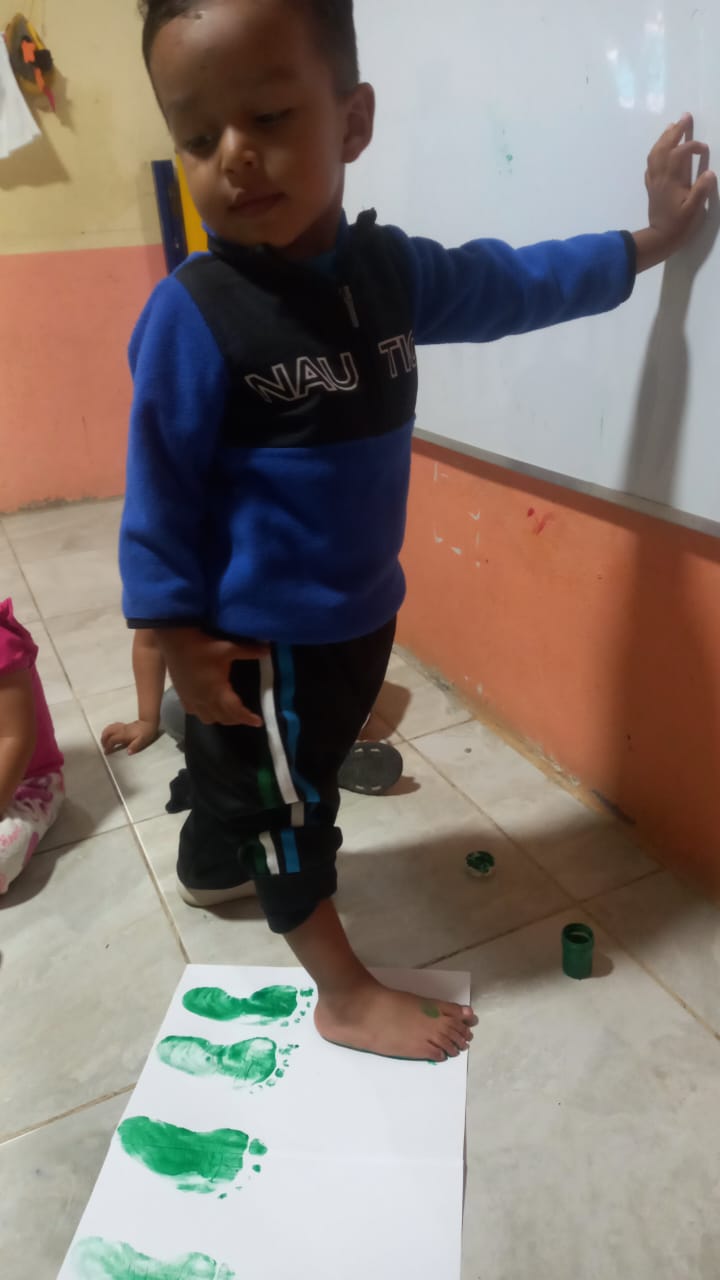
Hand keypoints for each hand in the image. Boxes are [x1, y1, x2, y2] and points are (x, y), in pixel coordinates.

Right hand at [101, 719, 159, 755]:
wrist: (149, 723)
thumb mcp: (142, 741)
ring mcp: (122, 727)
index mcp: (124, 735)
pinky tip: (110, 733)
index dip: (108, 746)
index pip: (112, 740)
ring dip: (104, 734)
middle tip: (103, 747)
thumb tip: (128, 752)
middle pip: (107, 733)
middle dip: (103, 740)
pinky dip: (108, 730)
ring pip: (109, 728)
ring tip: (104, 741)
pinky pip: (112, 726)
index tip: (106, 752)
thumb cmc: (146, 732)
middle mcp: (121, 730)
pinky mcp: (123, 725)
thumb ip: (135, 746)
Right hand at [158, 630, 267, 726]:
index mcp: (218, 691)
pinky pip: (194, 712)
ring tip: (228, 713)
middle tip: (246, 716)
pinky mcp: (181, 695)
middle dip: (236, 719)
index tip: (258, 722)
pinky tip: (207, 706)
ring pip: (208, 718)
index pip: (236, 711)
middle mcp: (205, 700)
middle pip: (223, 718)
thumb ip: (249, 651)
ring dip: (220, 718)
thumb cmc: (203, 645)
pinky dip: (204, 713)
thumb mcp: (229, 648)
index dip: (247, 718)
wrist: (174, 640)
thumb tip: (268, 651)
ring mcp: (191, 699)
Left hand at [635, 114, 716, 270]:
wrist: (659, 240)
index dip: (692, 146)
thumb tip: (709, 172)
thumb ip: (701, 190)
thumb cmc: (678, 226)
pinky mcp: (652, 188)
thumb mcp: (694, 210)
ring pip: (655, 154)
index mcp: (672, 180)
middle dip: (675, 131)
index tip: (704, 148)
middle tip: (685, 117)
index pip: (681, 154)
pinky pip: (650, 165)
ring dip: (663, 138)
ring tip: (672, 126)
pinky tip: (660, 151)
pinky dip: (656, 154)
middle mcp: (661, 177)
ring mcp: (654, 181)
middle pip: (665, 147)